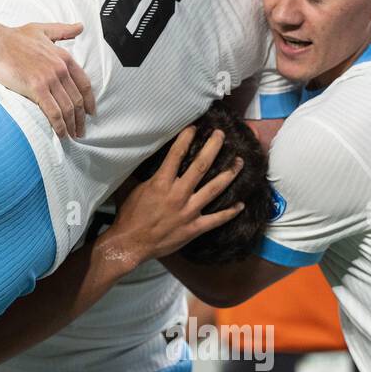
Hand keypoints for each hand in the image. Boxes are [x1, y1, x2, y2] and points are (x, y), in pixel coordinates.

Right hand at [0, 21, 95, 137]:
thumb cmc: (14, 37)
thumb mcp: (42, 30)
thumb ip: (63, 31)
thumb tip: (80, 27)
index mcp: (64, 57)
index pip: (84, 83)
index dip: (89, 100)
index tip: (90, 112)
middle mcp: (60, 69)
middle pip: (77, 99)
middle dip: (81, 118)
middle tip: (81, 130)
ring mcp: (49, 79)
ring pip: (67, 108)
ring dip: (71, 125)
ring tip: (71, 135)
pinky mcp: (36, 88)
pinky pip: (53, 112)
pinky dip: (59, 126)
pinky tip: (60, 134)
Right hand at [96, 126, 244, 274]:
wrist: (130, 244)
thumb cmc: (129, 216)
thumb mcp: (132, 189)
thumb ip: (144, 175)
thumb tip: (145, 160)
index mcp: (161, 183)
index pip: (177, 154)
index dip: (186, 138)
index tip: (194, 128)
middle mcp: (178, 194)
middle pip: (200, 166)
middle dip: (213, 148)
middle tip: (221, 135)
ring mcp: (189, 211)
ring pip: (214, 189)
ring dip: (228, 174)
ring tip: (239, 162)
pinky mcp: (194, 228)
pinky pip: (216, 219)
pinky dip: (230, 212)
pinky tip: (241, 204)